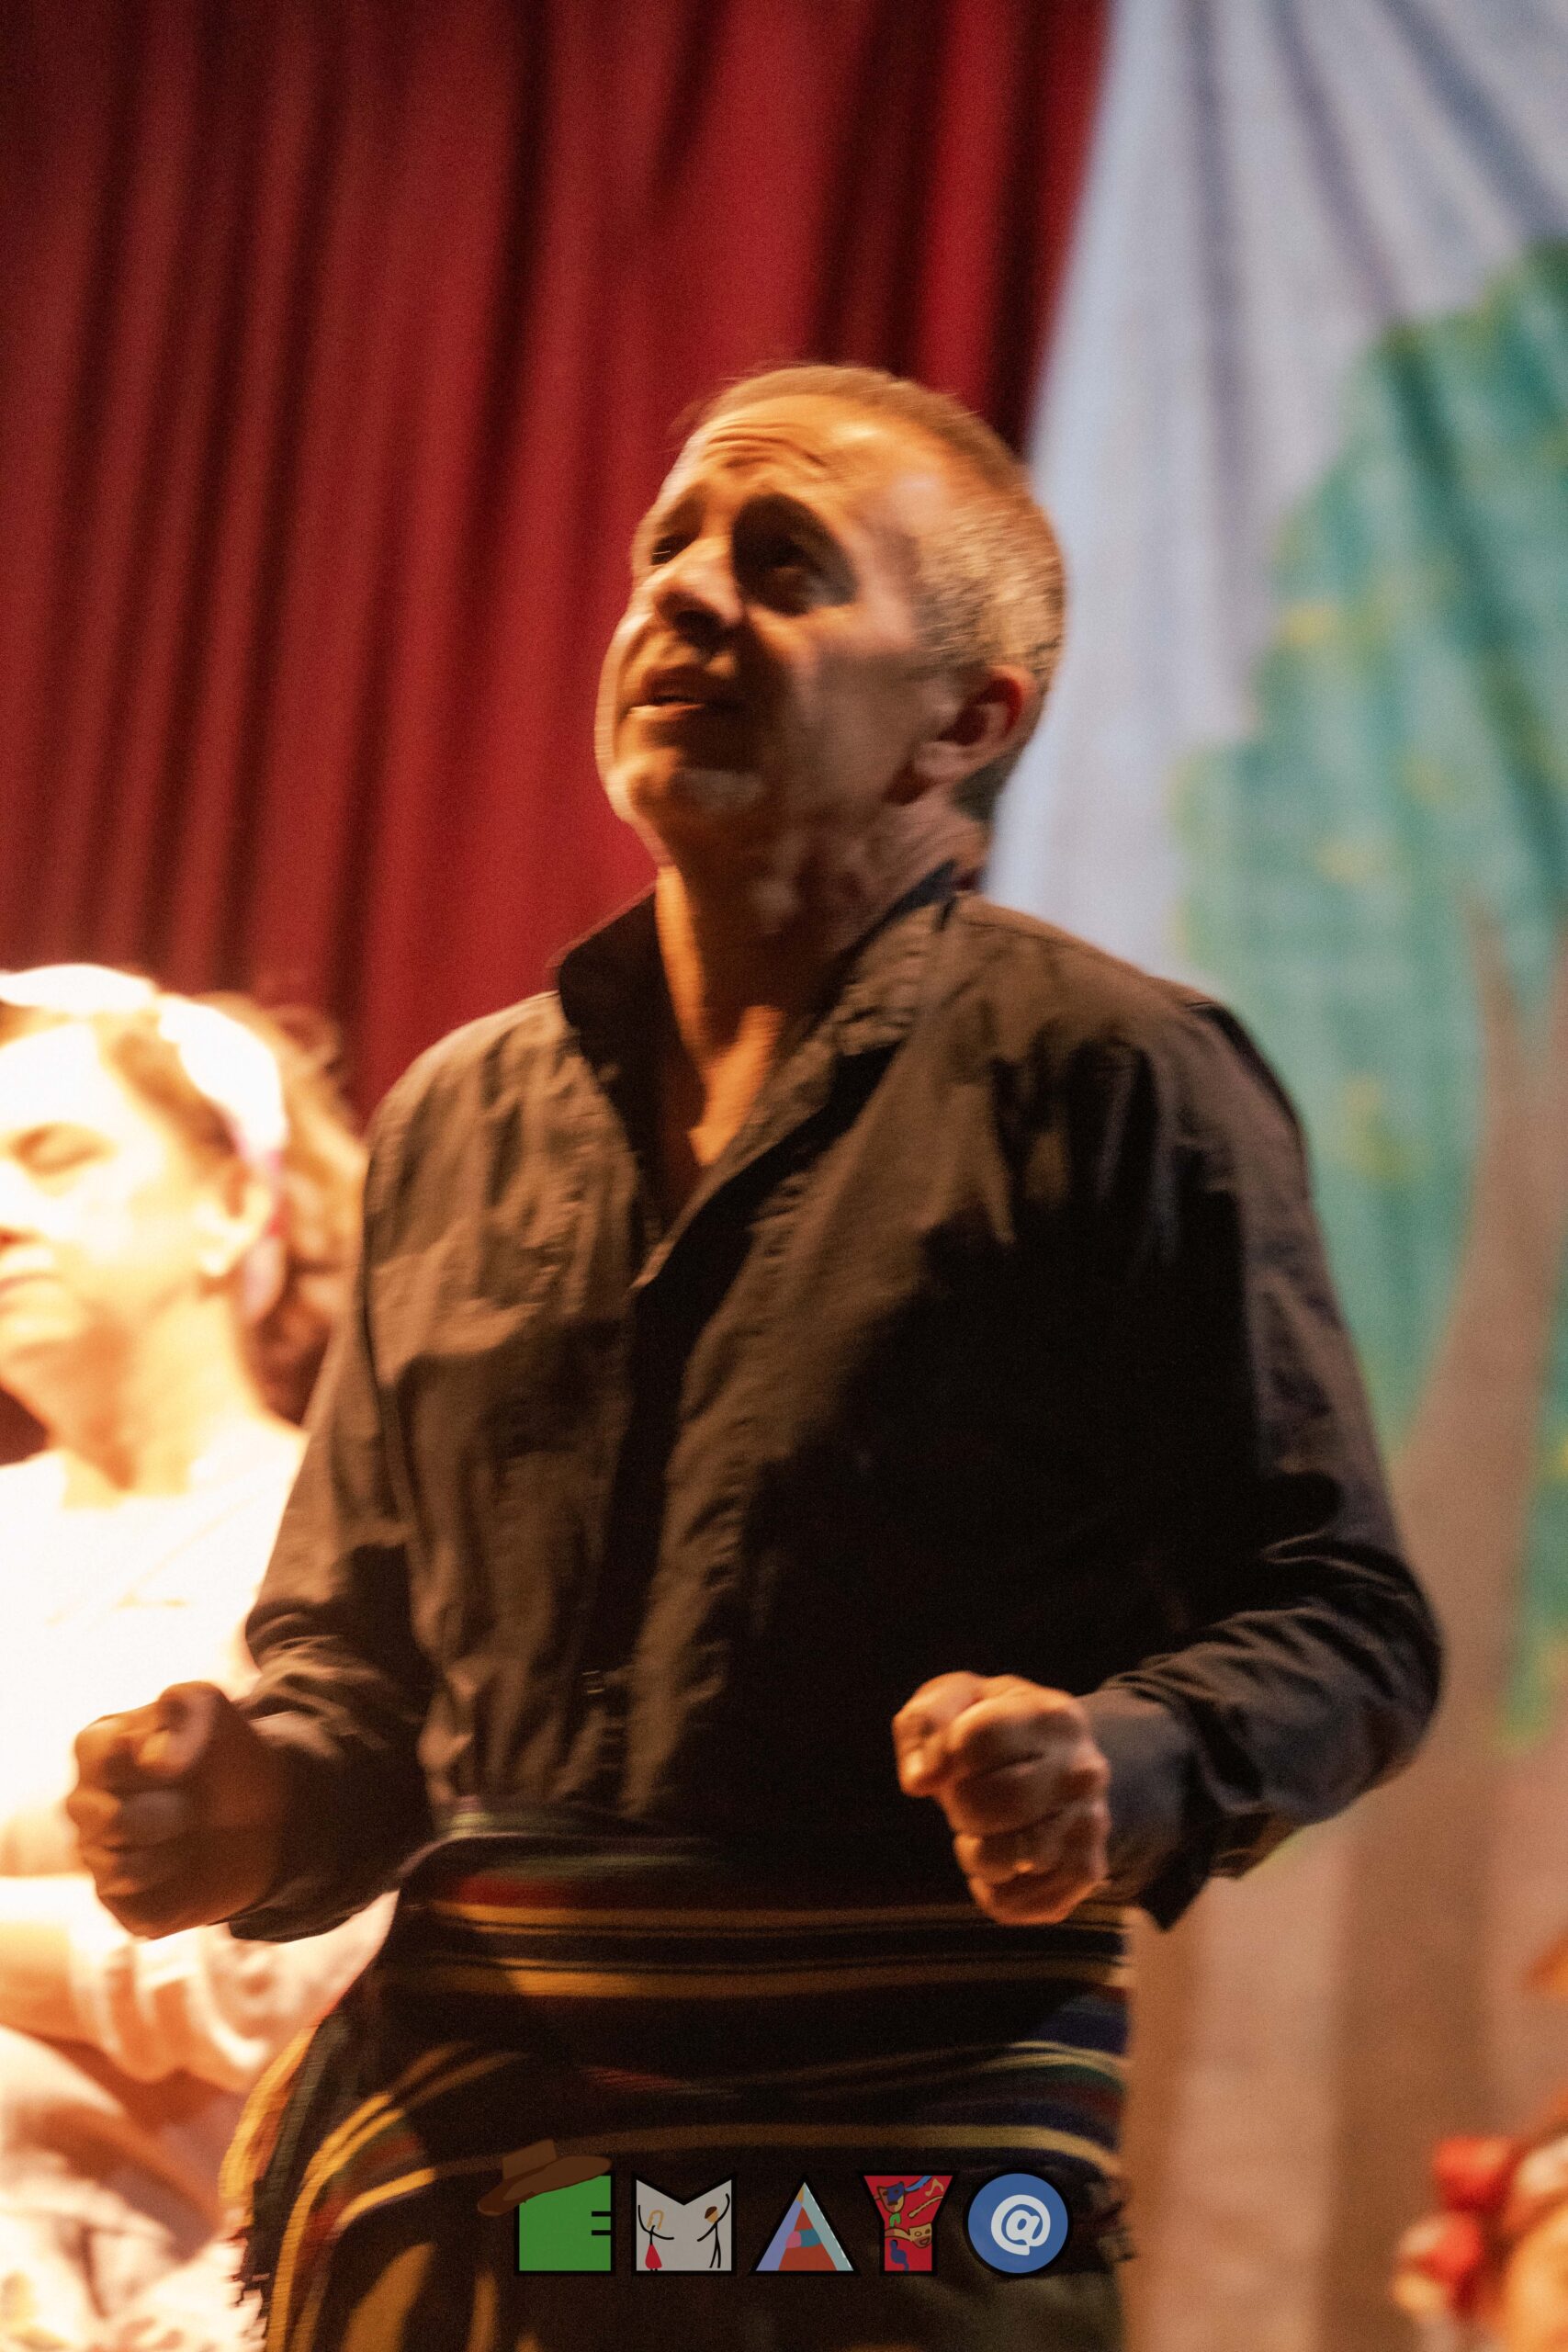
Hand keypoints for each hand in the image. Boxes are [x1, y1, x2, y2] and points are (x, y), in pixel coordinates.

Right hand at [67, 1682, 288, 1936]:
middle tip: (195, 1804)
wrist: (269, 1814)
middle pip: (109, 1818)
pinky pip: (131, 1900)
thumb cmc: (228, 1755)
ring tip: (192, 1831)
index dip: (157, 1763)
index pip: (102, 1758)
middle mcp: (85, 1802)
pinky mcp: (115, 1898)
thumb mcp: (215, 1709)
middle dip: (171, 1811)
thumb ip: (185, 1707)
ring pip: (118, 1864)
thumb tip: (156, 1759)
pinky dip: (170, 1881)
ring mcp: (95, 1851)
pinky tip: (184, 1864)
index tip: (185, 1763)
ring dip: (173, 1847)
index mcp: (96, 1748)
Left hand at [892, 1672, 1110, 1923]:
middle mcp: (1083, 1772)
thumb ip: (925, 1723)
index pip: (976, 1742)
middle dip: (959, 1804)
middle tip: (967, 1796)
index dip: (943, 1754)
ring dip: (973, 1850)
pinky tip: (1002, 1856)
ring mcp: (1090, 1825)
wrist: (1061, 1761)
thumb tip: (920, 1780)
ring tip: (985, 1828)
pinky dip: (989, 1887)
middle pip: (987, 1805)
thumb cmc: (994, 1728)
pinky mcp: (1084, 1873)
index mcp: (1054, 1717)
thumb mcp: (958, 1698)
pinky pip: (1011, 1903)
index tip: (947, 1757)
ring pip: (1000, 1860)